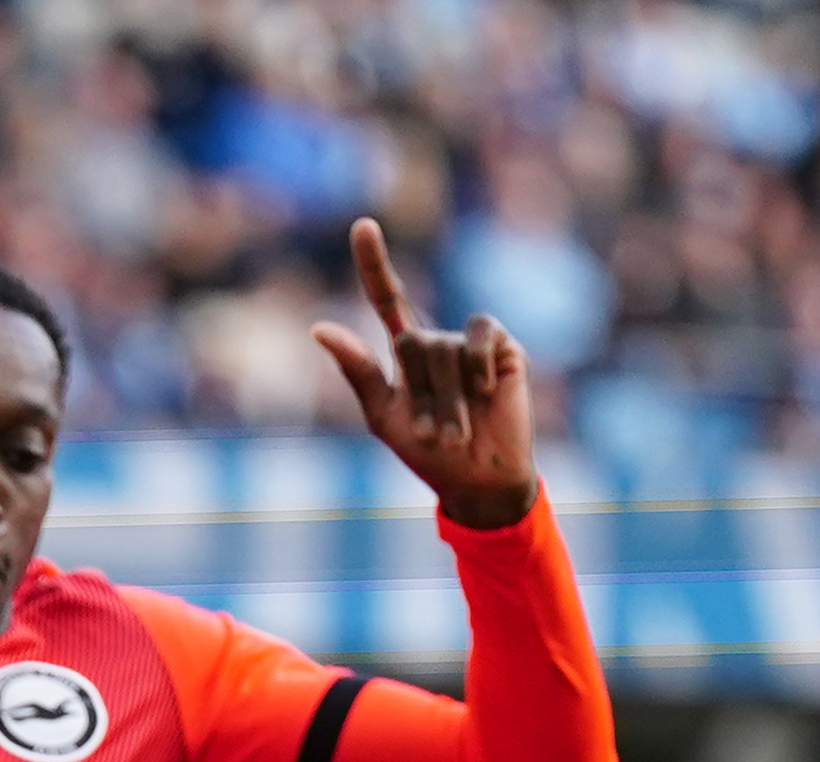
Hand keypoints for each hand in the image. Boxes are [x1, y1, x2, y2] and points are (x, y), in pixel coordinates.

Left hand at [310, 215, 539, 531]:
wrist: (479, 478)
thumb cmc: (429, 453)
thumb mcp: (383, 415)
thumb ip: (357, 370)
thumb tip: (318, 327)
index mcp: (406, 353)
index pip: (388, 297)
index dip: (374, 263)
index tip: (363, 224)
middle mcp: (437, 340)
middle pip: (412, 342)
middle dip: (420, 395)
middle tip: (434, 433)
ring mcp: (469, 341)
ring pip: (443, 349)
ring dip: (447, 401)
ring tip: (458, 431)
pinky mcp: (500, 346)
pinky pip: (477, 338)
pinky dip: (476, 370)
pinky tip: (487, 393)